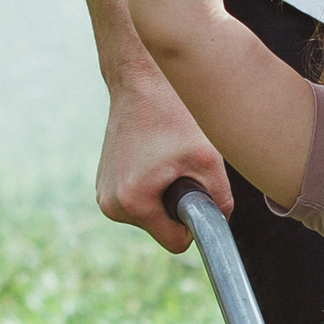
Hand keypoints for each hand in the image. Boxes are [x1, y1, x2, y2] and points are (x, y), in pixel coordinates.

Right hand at [96, 56, 232, 250]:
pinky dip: (151, 185)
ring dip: (164, 194)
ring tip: (165, 159)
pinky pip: (138, 200)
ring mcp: (103, 194)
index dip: (194, 223)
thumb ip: (220, 201)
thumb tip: (219, 223)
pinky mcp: (103, 183)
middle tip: (180, 166)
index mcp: (133, 201)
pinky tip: (152, 156)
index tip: (198, 194)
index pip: (176, 242)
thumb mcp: (208, 159)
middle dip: (177, 205)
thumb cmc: (174, 115)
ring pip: (151, 215)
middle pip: (162, 228)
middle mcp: (110, 204)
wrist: (141, 81)